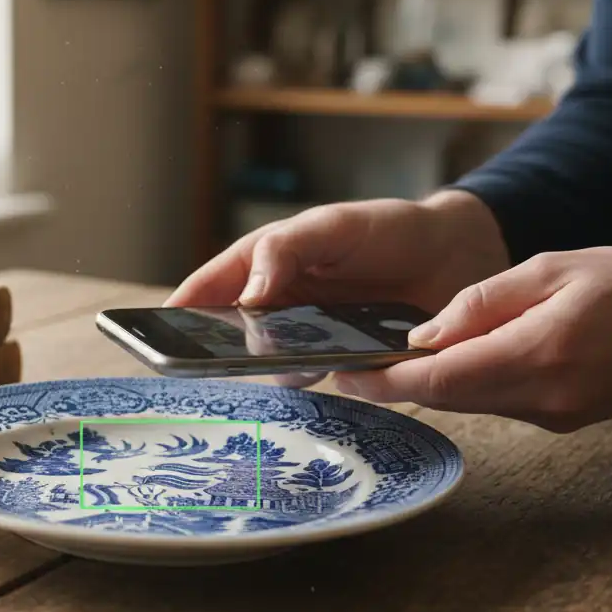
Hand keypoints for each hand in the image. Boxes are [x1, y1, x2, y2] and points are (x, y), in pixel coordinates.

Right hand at [166, 191, 510, 386]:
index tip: (149, 336)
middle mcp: (280, 309)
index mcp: (265, 267)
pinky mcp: (349, 367)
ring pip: (276, 368)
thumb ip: (284, 251)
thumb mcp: (332, 226)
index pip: (208, 291)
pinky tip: (339, 373)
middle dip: (223, 351)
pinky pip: (325, 384)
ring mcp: (311, 342)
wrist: (462, 254)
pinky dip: (326, 384)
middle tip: (217, 361)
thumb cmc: (388, 229)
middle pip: (234, 339)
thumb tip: (245, 296)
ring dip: (280, 369)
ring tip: (296, 360)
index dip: (178, 312)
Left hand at [334, 247, 611, 431]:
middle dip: (399, 384)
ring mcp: (558, 416)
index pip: (439, 379)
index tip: (344, 375)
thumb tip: (421, 336)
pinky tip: (457, 361)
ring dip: (434, 384)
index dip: (385, 381)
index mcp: (537, 353)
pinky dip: (472, 385)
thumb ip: (480, 303)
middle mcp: (545, 397)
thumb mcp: (550, 268)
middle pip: (449, 398)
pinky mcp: (567, 420)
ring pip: (473, 404)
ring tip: (390, 360)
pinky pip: (502, 404)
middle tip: (353, 366)